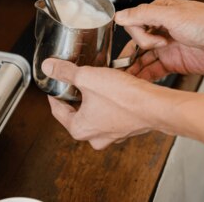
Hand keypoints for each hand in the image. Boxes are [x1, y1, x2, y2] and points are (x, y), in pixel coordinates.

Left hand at [43, 58, 165, 149]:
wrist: (155, 106)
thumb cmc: (123, 97)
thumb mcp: (87, 77)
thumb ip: (65, 72)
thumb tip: (48, 67)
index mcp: (79, 129)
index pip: (57, 110)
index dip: (54, 93)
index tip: (55, 83)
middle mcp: (95, 137)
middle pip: (76, 112)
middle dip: (76, 95)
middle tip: (75, 79)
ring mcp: (112, 135)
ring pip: (95, 113)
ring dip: (94, 98)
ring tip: (95, 81)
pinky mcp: (126, 128)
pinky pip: (111, 114)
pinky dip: (109, 102)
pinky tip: (113, 88)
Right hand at [115, 0, 203, 79]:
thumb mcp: (174, 15)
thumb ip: (145, 15)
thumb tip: (120, 16)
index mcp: (161, 11)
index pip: (134, 23)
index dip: (140, 36)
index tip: (155, 43)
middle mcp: (162, 28)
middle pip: (136, 42)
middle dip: (132, 54)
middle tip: (131, 66)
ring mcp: (168, 47)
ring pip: (143, 59)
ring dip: (134, 69)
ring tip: (125, 81)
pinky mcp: (175, 63)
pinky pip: (154, 71)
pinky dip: (145, 77)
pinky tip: (138, 84)